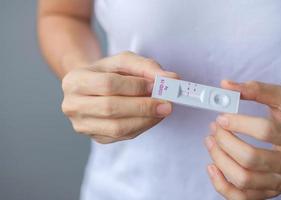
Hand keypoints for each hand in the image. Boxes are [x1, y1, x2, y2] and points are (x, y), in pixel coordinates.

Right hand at [61, 51, 177, 143]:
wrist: (91, 88)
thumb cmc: (108, 73)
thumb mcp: (123, 61)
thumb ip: (146, 67)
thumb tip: (171, 79)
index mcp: (75, 81)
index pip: (108, 85)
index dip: (135, 86)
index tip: (157, 85)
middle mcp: (73, 105)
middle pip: (111, 108)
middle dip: (143, 106)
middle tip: (167, 103)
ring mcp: (82, 125)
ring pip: (117, 127)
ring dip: (145, 119)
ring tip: (162, 110)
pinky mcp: (95, 137)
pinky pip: (122, 137)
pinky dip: (141, 127)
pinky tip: (152, 117)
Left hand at [205, 80, 280, 199]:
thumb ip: (257, 90)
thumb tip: (226, 86)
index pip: (266, 131)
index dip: (239, 123)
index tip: (221, 117)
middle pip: (251, 158)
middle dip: (225, 142)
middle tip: (214, 129)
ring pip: (244, 179)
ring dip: (220, 160)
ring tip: (210, 143)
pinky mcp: (269, 192)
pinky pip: (241, 197)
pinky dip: (221, 185)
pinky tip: (212, 166)